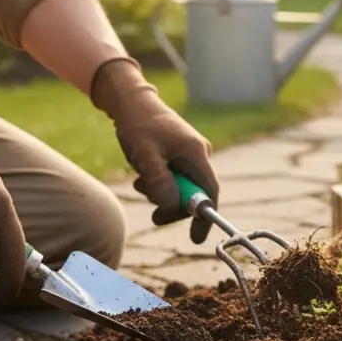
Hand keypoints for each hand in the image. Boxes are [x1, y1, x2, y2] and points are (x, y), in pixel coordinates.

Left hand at [90, 57, 219, 242]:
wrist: (131, 102)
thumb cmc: (138, 124)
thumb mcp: (144, 154)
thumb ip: (159, 180)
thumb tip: (172, 205)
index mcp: (196, 153)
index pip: (209, 192)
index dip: (205, 217)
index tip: (195, 238)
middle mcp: (198, 154)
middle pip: (196, 194)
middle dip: (174, 206)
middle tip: (154, 215)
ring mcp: (189, 154)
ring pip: (182, 188)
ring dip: (163, 194)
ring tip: (140, 184)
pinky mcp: (179, 154)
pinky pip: (175, 178)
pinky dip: (160, 184)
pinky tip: (143, 177)